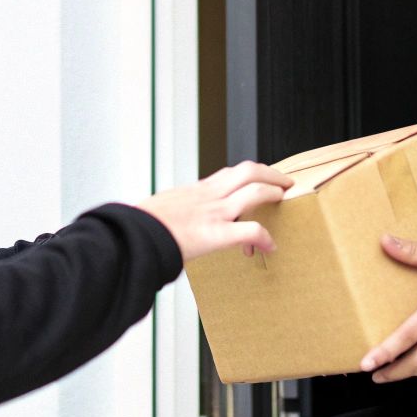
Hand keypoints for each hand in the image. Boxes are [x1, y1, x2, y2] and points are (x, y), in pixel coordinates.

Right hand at [136, 161, 292, 262]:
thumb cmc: (138, 227)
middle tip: (284, 182)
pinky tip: (271, 246)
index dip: (248, 176)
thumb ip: (171, 212)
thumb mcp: (157, 210)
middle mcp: (207, 196)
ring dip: (275, 193)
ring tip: (285, 201)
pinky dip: (265, 237)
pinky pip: (250, 230)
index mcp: (194, 191)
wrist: (131, 236)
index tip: (258, 180)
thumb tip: (167, 220)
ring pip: (255, 191)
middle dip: (271, 174)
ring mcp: (213, 212)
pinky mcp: (215, 233)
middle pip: (248, 170)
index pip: (228, 174)